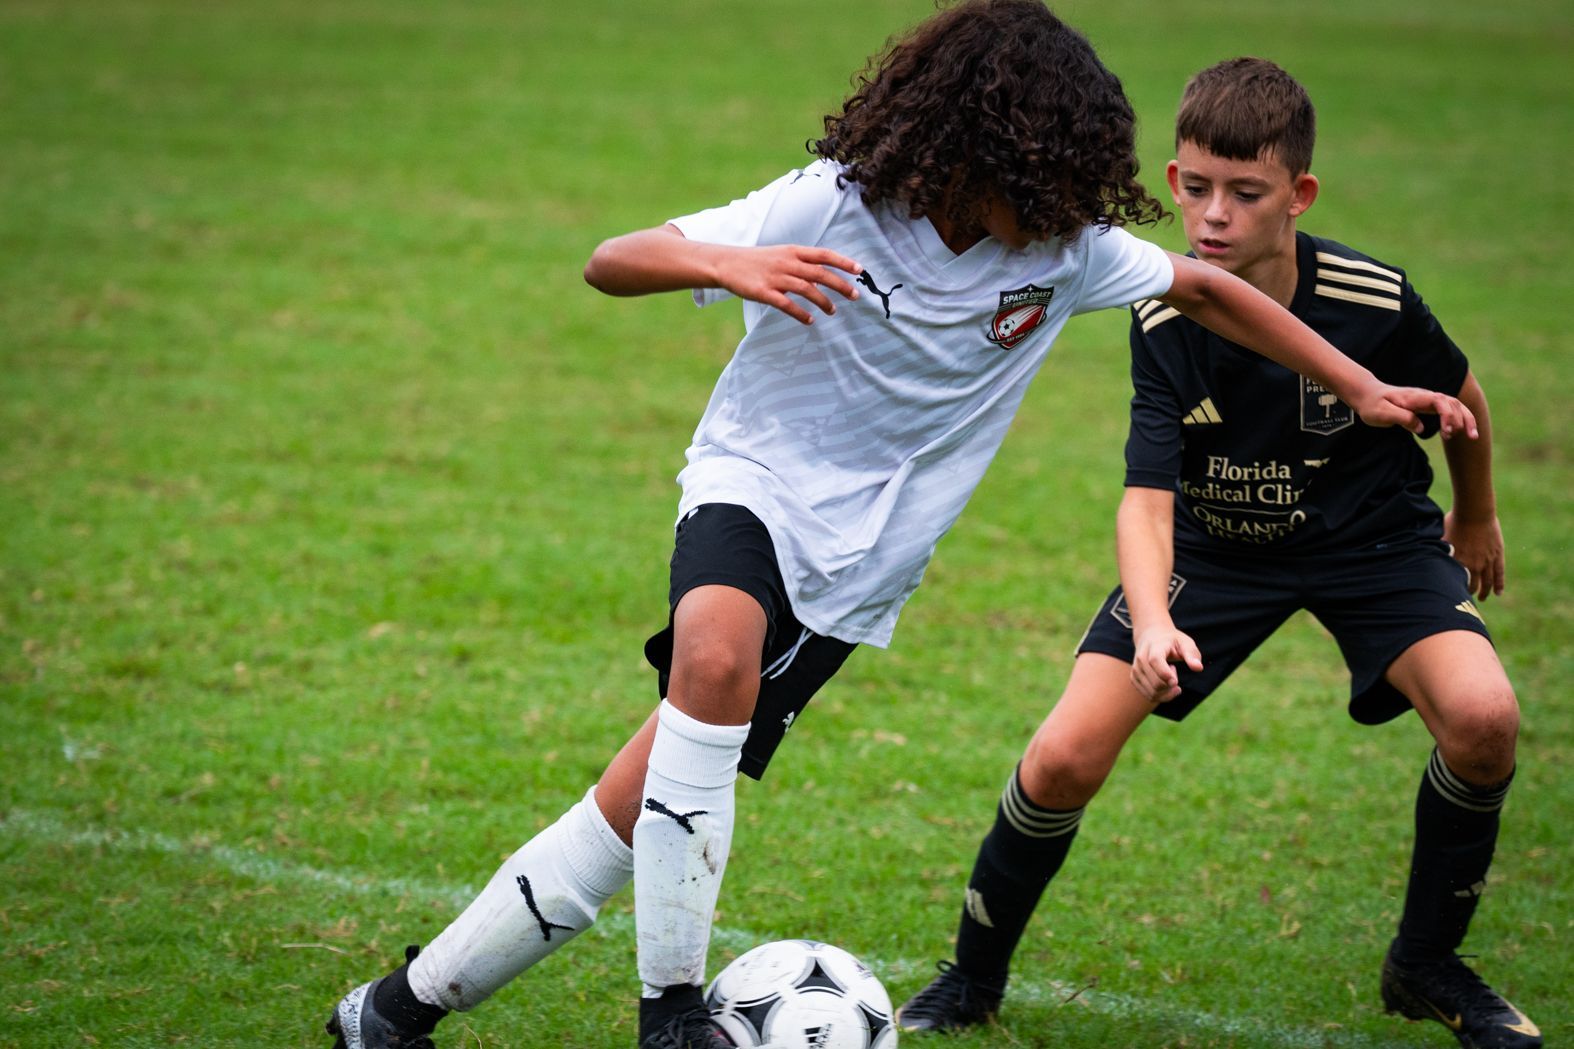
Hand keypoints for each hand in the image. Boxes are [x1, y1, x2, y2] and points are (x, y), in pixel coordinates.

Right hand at [717, 244, 861, 324]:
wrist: (726, 263)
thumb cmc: (757, 261)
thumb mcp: (781, 255)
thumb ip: (801, 263)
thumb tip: (823, 276)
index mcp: (792, 251)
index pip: (823, 255)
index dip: (843, 261)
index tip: (859, 270)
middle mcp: (787, 262)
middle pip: (820, 273)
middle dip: (840, 285)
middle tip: (855, 296)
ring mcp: (775, 277)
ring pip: (806, 289)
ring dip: (823, 301)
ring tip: (833, 311)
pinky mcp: (764, 292)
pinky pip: (787, 305)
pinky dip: (801, 313)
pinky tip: (810, 321)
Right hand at [1130, 624, 1203, 703]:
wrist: (1151, 636)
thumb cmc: (1172, 641)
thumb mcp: (1185, 642)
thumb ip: (1192, 654)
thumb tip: (1198, 668)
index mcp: (1154, 648)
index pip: (1155, 661)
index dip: (1165, 674)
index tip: (1176, 682)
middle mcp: (1141, 659)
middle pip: (1156, 683)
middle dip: (1172, 685)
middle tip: (1175, 671)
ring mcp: (1136, 670)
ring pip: (1153, 693)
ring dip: (1167, 691)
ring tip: (1170, 676)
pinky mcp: (1134, 678)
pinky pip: (1149, 696)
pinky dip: (1161, 695)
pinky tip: (1165, 684)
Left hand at [1349, 382, 1477, 438]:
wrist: (1368, 395)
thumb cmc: (1372, 405)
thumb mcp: (1381, 413)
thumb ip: (1402, 418)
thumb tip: (1420, 427)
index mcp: (1414, 397)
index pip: (1439, 401)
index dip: (1447, 415)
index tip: (1447, 430)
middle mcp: (1425, 396)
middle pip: (1452, 403)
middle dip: (1462, 419)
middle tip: (1458, 437)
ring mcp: (1428, 400)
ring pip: (1455, 406)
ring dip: (1466, 419)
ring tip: (1472, 437)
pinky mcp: (1427, 406)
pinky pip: (1449, 411)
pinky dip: (1459, 420)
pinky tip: (1462, 432)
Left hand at [1444, 511, 1505, 599]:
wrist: (1475, 513)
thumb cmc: (1455, 522)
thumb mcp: (1442, 537)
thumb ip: (1440, 549)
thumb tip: (1428, 553)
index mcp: (1458, 562)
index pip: (1455, 581)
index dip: (1454, 588)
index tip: (1452, 593)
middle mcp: (1473, 565)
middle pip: (1472, 585)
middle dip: (1469, 592)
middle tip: (1467, 597)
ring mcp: (1487, 561)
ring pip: (1487, 582)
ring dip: (1485, 592)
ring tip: (1483, 598)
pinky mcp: (1497, 555)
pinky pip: (1499, 574)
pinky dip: (1499, 584)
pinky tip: (1498, 593)